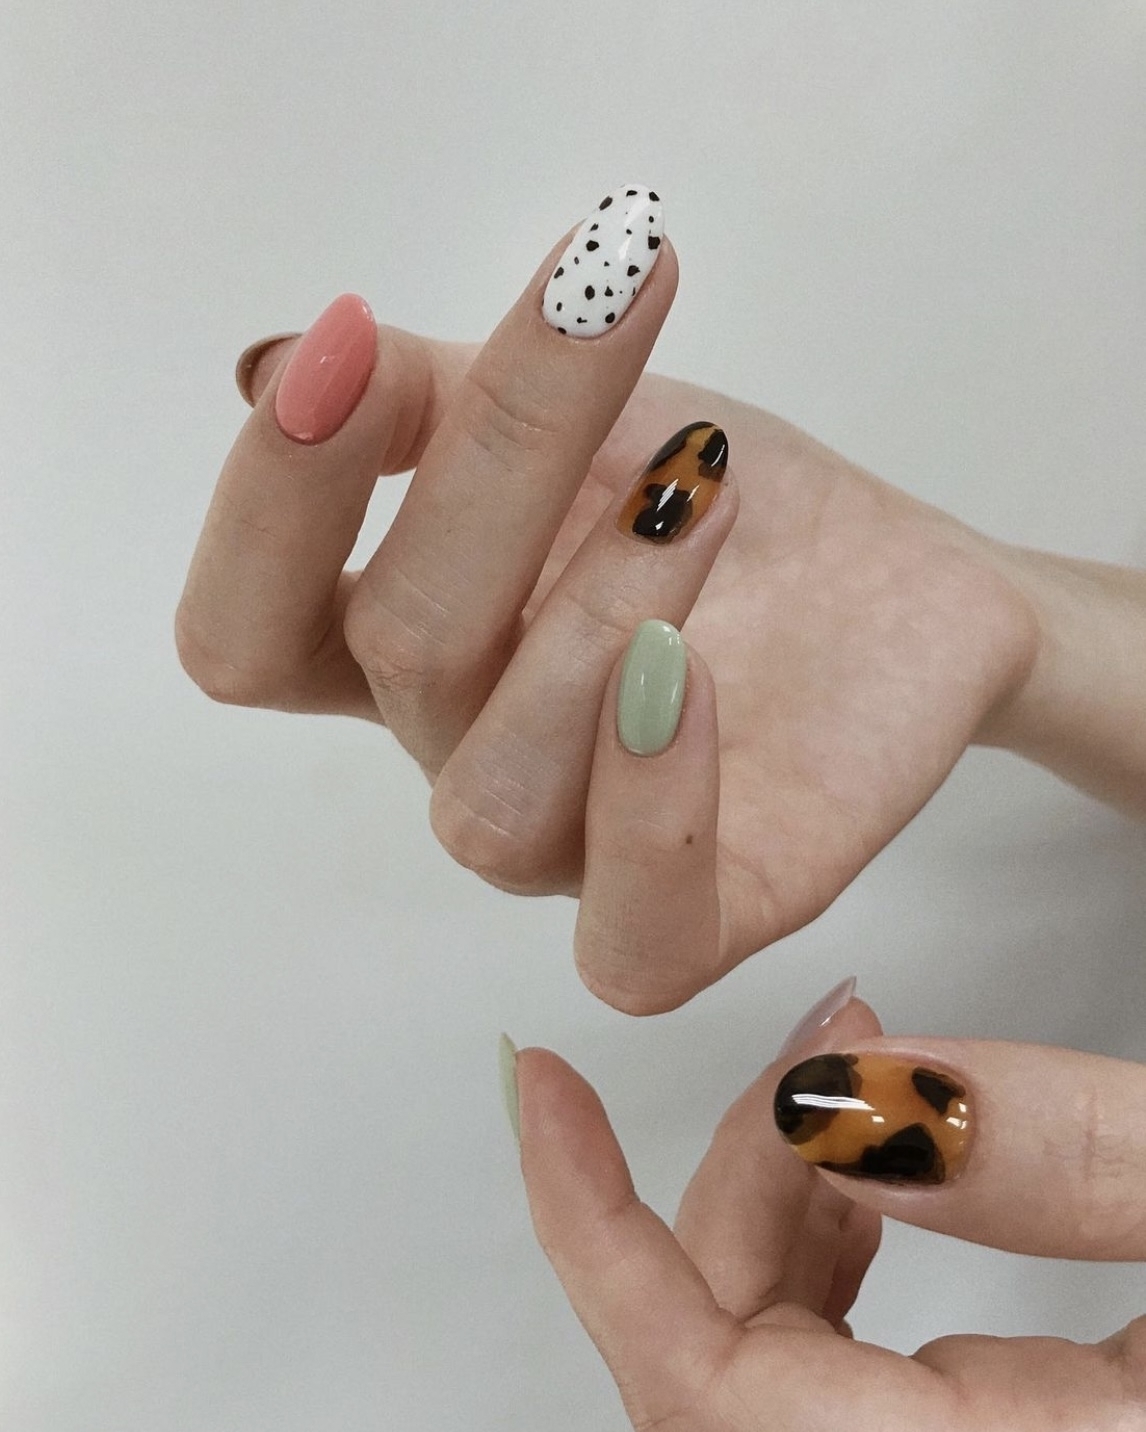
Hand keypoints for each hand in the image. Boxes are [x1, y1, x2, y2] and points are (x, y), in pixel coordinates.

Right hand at [176, 189, 1142, 1012]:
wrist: (899, 588)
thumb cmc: (719, 501)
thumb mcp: (586, 416)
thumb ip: (435, 400)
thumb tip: (284, 367)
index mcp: (405, 649)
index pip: (249, 631)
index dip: (271, 503)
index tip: (355, 345)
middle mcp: (468, 756)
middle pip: (397, 658)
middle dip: (493, 473)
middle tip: (604, 318)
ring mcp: (577, 848)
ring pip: (495, 804)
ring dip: (586, 627)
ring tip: (696, 495)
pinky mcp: (709, 914)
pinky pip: (634, 945)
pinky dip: (649, 815)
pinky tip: (688, 681)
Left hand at [505, 989, 1145, 1429]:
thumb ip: (1077, 1159)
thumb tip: (861, 1101)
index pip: (707, 1400)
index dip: (597, 1234)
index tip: (541, 1087)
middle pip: (726, 1351)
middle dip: (746, 1163)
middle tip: (835, 1022)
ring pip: (775, 1343)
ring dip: (800, 1187)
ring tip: (881, 1058)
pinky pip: (838, 1352)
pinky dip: (846, 1234)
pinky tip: (900, 1153)